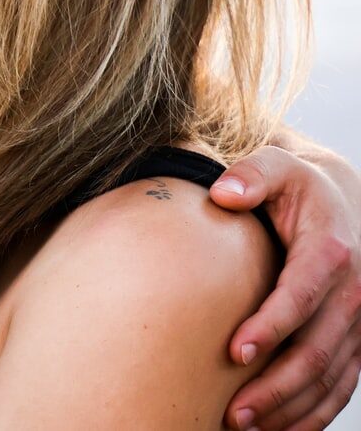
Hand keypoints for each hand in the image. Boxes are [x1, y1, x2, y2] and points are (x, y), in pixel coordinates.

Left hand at [209, 145, 360, 430]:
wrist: (341, 201)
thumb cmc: (296, 186)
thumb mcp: (277, 165)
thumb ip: (251, 173)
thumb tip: (224, 192)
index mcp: (330, 252)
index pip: (300, 297)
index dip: (270, 327)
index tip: (233, 352)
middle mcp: (353, 293)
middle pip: (316, 351)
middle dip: (275, 386)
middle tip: (231, 412)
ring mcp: (359, 322)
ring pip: (330, 378)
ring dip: (291, 408)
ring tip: (244, 426)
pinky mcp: (356, 340)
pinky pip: (341, 386)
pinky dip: (315, 413)